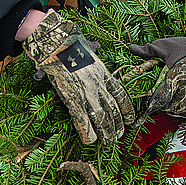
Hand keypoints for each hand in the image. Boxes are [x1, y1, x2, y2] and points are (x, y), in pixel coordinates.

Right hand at [22, 10, 134, 144]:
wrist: (55, 43)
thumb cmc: (68, 43)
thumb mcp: (86, 46)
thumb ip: (93, 51)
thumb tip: (96, 46)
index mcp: (103, 72)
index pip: (120, 94)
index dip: (126, 109)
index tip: (130, 119)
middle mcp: (98, 84)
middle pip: (113, 109)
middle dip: (117, 124)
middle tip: (119, 135)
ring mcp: (85, 91)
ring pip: (100, 117)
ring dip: (106, 131)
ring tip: (108, 141)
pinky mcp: (71, 97)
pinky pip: (81, 118)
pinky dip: (86, 131)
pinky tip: (90, 140)